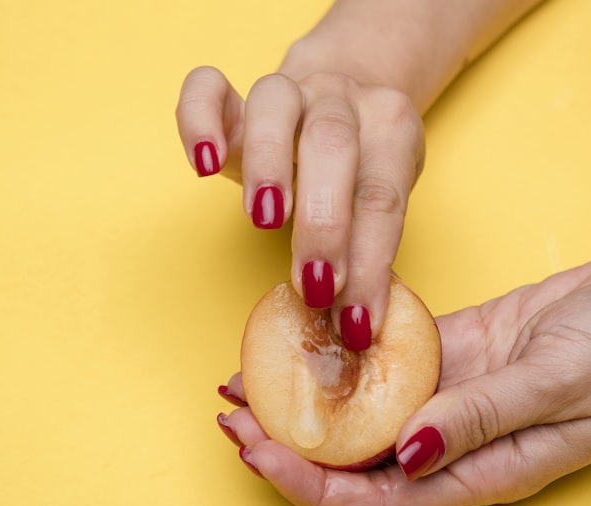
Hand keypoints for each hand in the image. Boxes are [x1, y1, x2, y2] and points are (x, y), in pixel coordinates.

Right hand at [176, 66, 424, 349]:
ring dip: (269, 164)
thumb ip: (368, 253)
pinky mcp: (236, 97)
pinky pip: (207, 88)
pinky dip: (199, 121)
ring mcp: (290, 90)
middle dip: (323, 223)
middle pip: (334, 146)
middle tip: (313, 285)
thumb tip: (355, 330)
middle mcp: (342, 101)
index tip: (355, 323)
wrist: (349, 93)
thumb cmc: (363, 170)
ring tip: (264, 220)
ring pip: (276, 105)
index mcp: (391, 129)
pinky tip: (203, 165)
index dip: (370, 264)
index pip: (383, 199)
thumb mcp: (380, 204)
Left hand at [217, 253, 590, 505]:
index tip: (257, 454)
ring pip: (366, 408)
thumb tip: (405, 452)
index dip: (314, 483)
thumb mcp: (560, 382)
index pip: (381, 497)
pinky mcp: (458, 351)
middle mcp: (460, 441)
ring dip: (309, 396)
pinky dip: (348, 351)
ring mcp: (456, 395)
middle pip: (359, 458)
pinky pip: (391, 358)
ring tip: (249, 376)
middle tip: (232, 415)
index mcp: (486, 469)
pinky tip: (309, 335)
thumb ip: (483, 418)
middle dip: (291, 443)